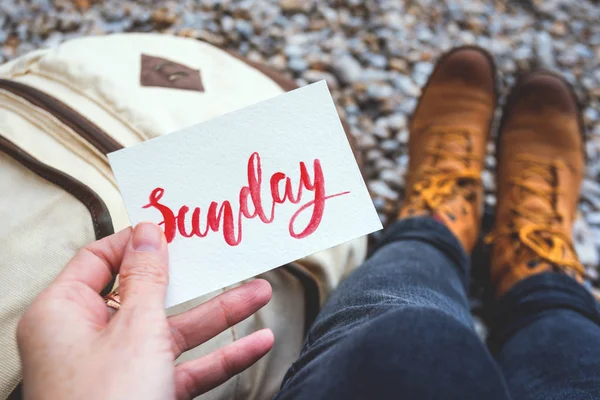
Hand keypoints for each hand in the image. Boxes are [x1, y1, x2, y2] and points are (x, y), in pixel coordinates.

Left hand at [17, 223, 273, 399]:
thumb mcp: (135, 327)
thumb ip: (147, 277)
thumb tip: (147, 232)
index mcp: (64, 312)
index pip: (100, 259)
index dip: (136, 241)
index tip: (172, 227)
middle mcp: (89, 338)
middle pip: (147, 295)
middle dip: (195, 281)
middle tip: (220, 258)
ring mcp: (120, 368)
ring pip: (175, 331)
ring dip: (220, 316)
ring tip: (259, 294)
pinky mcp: (145, 392)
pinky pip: (186, 366)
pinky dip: (221, 356)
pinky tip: (256, 344)